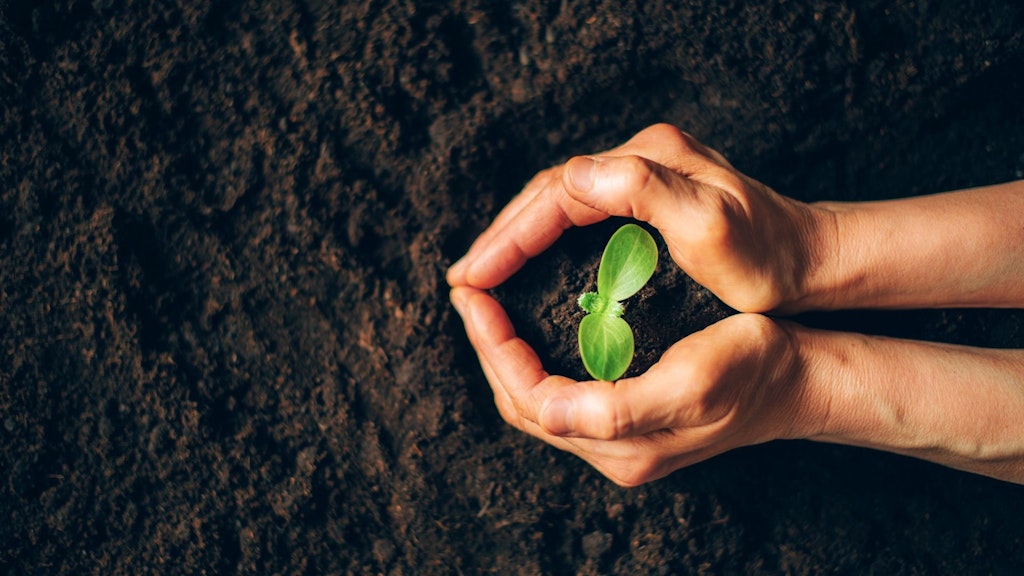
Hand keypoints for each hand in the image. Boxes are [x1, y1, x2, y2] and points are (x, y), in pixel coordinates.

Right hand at [447, 123, 834, 312]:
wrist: (813, 261)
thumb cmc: (768, 255)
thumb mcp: (711, 226)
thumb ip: (645, 191)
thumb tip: (573, 173)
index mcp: (647, 160)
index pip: (556, 193)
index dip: (509, 235)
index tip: (473, 277)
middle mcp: (641, 160)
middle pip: (549, 194)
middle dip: (502, 237)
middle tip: (464, 281)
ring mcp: (645, 177)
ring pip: (559, 203)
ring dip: (516, 239)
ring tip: (483, 274)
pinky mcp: (649, 200)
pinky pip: (578, 216)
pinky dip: (544, 240)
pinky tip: (529, 263)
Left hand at [449, 286, 809, 485]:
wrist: (798, 378)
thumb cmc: (753, 367)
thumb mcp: (692, 383)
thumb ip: (616, 408)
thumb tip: (544, 412)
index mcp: (621, 444)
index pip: (528, 399)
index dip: (493, 348)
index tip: (474, 297)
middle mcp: (613, 450)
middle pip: (522, 403)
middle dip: (489, 349)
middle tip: (470, 296)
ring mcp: (620, 439)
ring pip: (536, 401)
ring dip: (506, 354)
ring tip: (489, 309)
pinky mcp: (629, 422)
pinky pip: (559, 394)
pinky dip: (534, 360)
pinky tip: (531, 329)